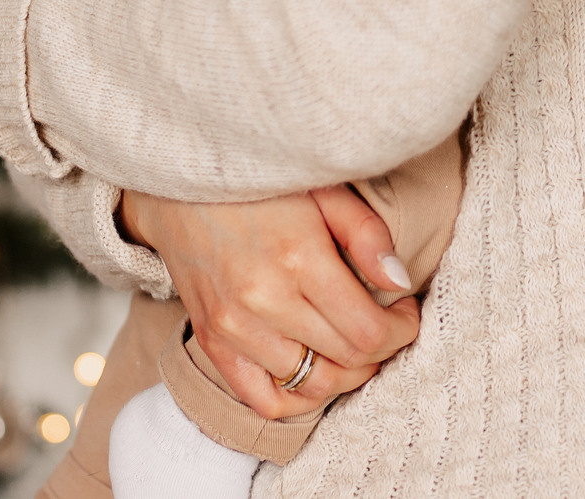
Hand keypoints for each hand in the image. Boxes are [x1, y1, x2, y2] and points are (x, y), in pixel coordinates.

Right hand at [121, 188, 420, 416]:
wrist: (178, 186)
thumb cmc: (258, 184)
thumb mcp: (324, 190)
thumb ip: (367, 235)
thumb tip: (401, 283)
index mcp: (299, 259)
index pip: (368, 332)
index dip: (401, 330)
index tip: (406, 312)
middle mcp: (264, 302)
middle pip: (346, 361)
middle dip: (381, 349)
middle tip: (387, 325)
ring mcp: (233, 329)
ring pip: (312, 386)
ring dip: (345, 374)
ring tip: (354, 345)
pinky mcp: (211, 343)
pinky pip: (263, 400)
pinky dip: (298, 397)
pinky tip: (314, 369)